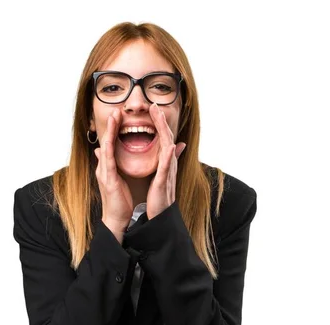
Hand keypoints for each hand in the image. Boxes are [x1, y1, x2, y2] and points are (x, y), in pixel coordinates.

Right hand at [94, 108, 133, 230]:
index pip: (110, 143)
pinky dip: (111, 147)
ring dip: (109, 131)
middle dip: (110, 125)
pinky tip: (112, 138)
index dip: (113, 129)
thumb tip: (102, 151)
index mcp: (108, 167)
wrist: (117, 219)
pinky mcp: (108, 180)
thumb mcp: (115, 179)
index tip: (119, 116)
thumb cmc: (120, 201)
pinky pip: (109, 160)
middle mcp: (103, 167)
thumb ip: (110, 165)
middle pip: (106, 141)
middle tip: (115, 110)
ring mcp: (104, 173)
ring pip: (106, 147)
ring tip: (113, 117)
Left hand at [146, 103, 185, 219]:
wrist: (161, 215)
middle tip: (155, 104)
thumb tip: (176, 145)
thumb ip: (166, 159)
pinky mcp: (163, 182)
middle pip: (166, 138)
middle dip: (161, 121)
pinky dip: (168, 156)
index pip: (162, 138)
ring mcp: (167, 172)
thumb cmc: (159, 196)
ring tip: (160, 117)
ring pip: (167, 148)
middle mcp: (168, 164)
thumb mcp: (162, 175)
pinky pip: (167, 167)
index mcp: (165, 162)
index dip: (158, 122)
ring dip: (164, 131)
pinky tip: (169, 146)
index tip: (153, 107)